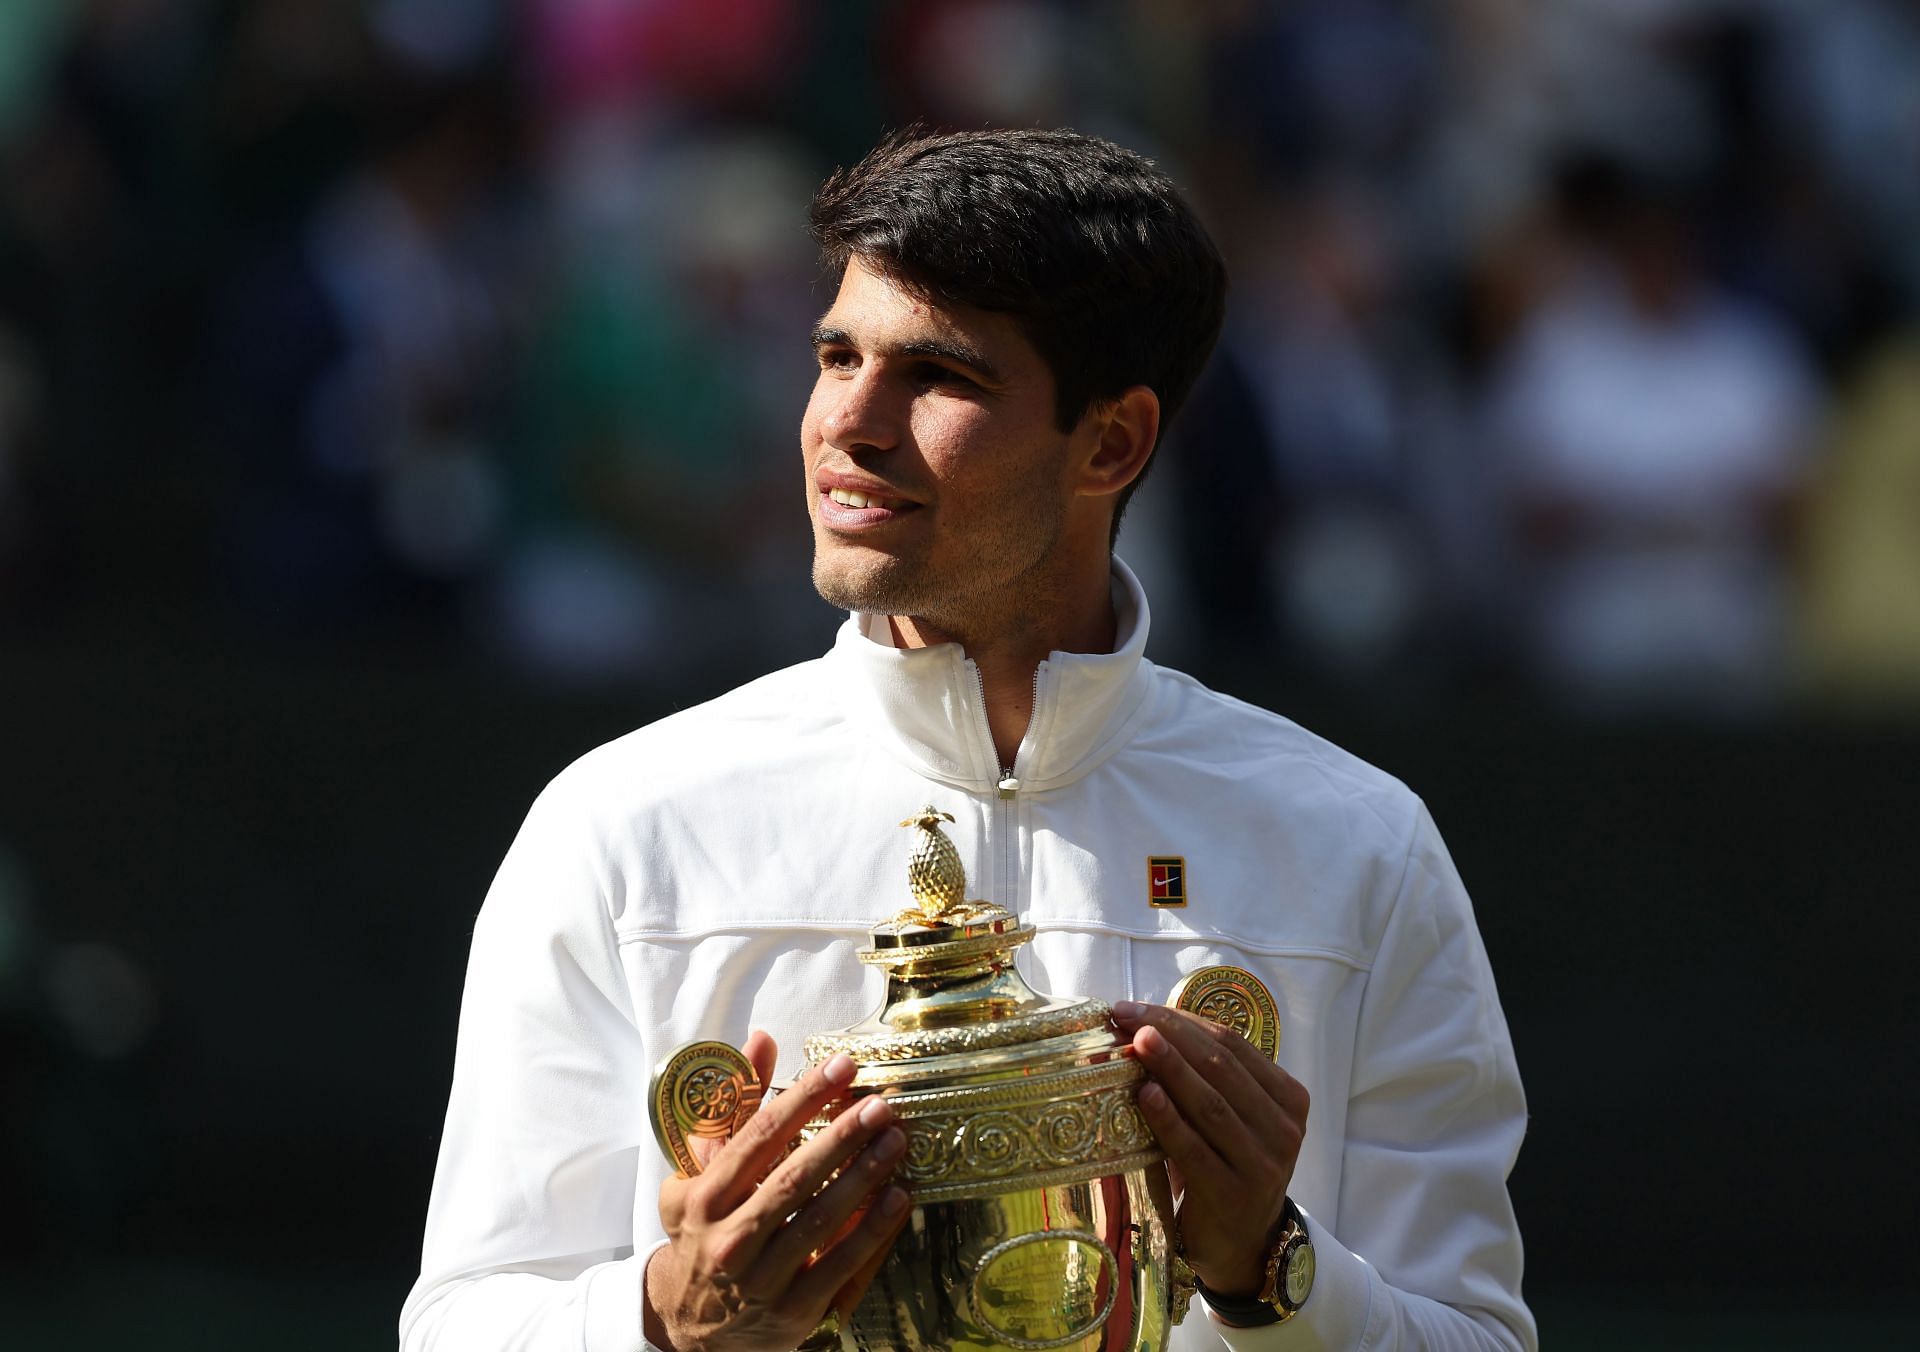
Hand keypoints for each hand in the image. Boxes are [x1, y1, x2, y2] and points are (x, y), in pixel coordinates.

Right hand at [645, 1032, 910, 1350]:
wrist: (689, 1324)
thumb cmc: (701, 1234)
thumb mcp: (697, 1175)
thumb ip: (734, 1108)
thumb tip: (763, 1040)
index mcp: (704, 1198)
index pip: (758, 1138)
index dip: (803, 1098)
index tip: (841, 1067)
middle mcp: (729, 1238)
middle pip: (794, 1177)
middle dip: (842, 1136)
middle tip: (879, 1104)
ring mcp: (762, 1279)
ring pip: (820, 1219)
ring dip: (864, 1176)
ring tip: (895, 1140)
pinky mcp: (794, 1311)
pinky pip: (841, 1265)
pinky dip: (871, 1230)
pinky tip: (898, 1197)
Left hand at [1111, 1002, 1308, 1296]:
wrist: (1242, 1243)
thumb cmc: (1228, 1165)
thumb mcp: (1232, 1118)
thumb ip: (1206, 1077)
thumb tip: (1144, 1026)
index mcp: (1288, 1097)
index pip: (1232, 1044)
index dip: (1181, 1020)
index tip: (1133, 1008)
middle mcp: (1284, 1127)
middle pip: (1221, 1067)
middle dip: (1170, 1035)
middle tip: (1127, 1017)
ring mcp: (1264, 1163)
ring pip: (1211, 1103)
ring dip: (1171, 1067)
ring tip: (1139, 1042)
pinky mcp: (1234, 1194)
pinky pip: (1196, 1148)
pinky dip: (1169, 1118)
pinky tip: (1146, 1094)